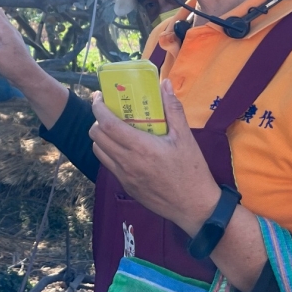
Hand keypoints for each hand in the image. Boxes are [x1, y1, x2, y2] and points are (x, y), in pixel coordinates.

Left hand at [89, 78, 219, 234]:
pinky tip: (123, 147)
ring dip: (100, 137)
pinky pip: (108, 165)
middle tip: (108, 111)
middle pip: (96, 136)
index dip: (98, 108)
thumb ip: (173, 109)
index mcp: (140, 147)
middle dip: (97, 120)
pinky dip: (108, 151)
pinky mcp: (126, 187)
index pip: (107, 124)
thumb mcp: (185, 137)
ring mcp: (124, 176)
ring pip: (99, 151)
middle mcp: (127, 162)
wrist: (195, 207)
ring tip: (113, 128)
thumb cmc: (192, 171)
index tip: (99, 96)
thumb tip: (165, 84)